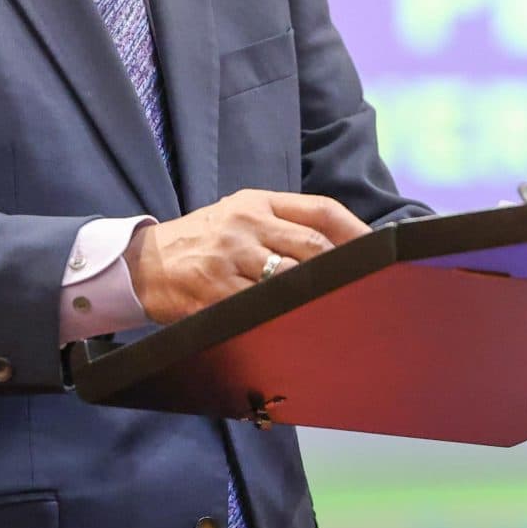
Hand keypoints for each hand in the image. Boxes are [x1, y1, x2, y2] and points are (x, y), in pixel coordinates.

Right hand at [129, 190, 368, 323]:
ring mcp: (230, 257)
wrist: (143, 263)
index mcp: (258, 202)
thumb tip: (338, 246)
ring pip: (292, 279)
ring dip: (319, 298)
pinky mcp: (215, 291)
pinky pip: (260, 306)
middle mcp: (246, 224)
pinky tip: (300, 325)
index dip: (357, 233)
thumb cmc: (201, 241)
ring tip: (341, 312)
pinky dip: (284, 316)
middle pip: (314, 247)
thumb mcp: (238, 215)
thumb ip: (282, 223)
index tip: (382, 252)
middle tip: (368, 290)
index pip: (320, 211)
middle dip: (344, 271)